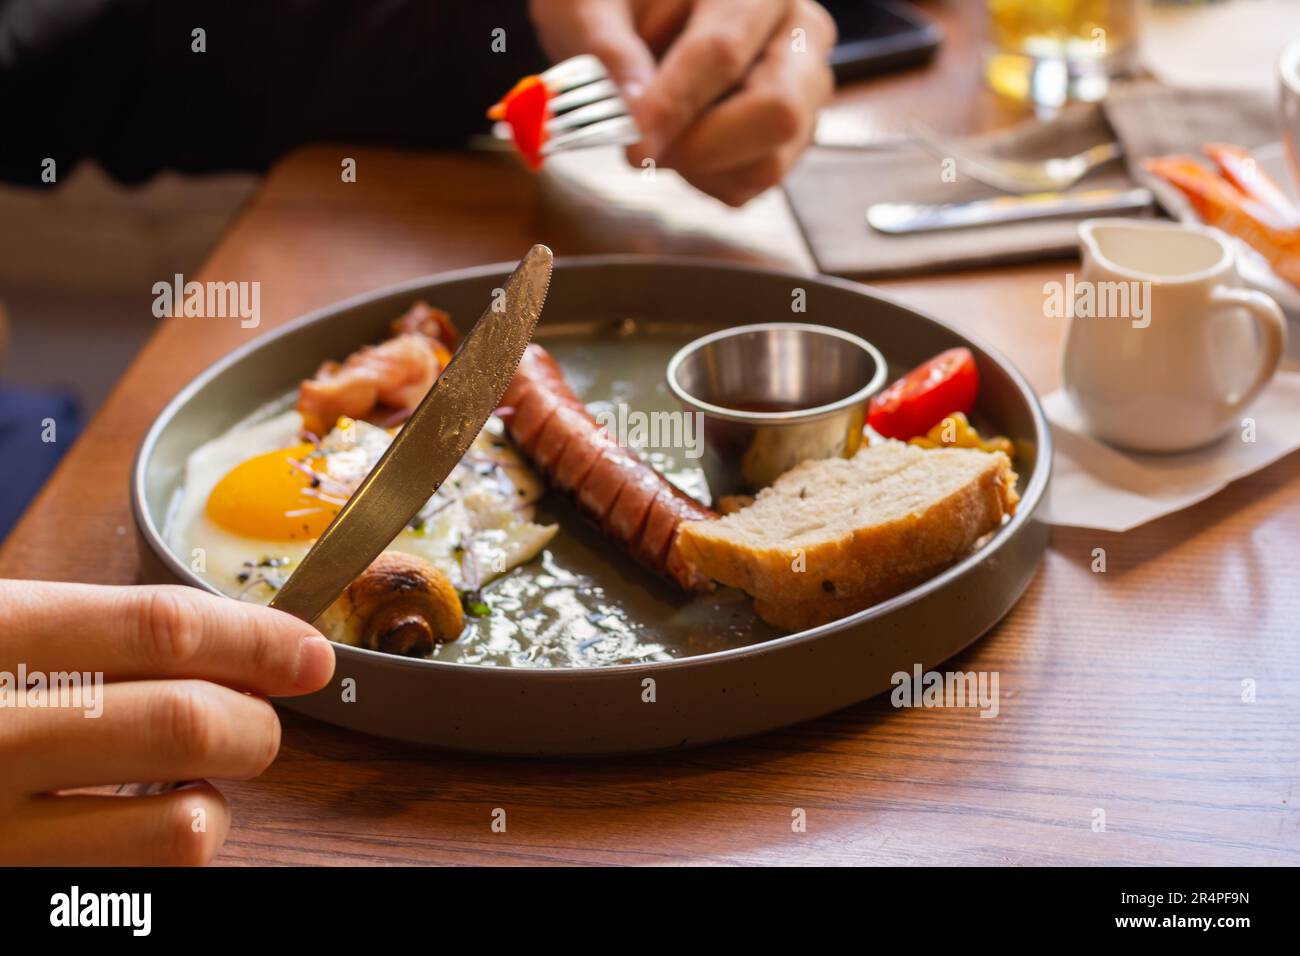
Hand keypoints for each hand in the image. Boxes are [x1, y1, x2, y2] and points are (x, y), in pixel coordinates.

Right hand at [0, 580, 333, 864]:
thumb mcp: (8, 630)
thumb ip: (106, 633)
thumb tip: (258, 645)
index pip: (163, 628)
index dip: (257, 639)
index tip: (306, 652)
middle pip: (188, 719)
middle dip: (253, 722)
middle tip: (254, 721)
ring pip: (181, 823)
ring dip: (216, 796)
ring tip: (188, 776)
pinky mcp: (13, 881)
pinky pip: (139, 875)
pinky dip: (171, 843)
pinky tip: (141, 817)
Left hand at [529, 0, 835, 205]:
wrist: (647, 12)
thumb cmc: (621, 2)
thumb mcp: (592, 7)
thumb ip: (609, 53)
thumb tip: (631, 115)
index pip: (722, 53)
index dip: (674, 107)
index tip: (632, 147)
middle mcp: (799, 33)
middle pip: (777, 113)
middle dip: (700, 147)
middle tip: (639, 149)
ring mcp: (804, 88)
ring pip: (769, 162)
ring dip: (700, 168)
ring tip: (659, 133)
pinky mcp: (793, 134)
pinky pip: (754, 183)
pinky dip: (707, 178)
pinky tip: (681, 140)